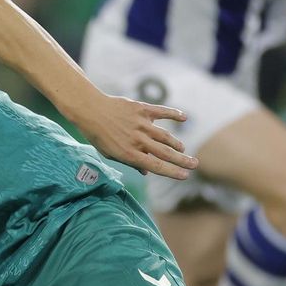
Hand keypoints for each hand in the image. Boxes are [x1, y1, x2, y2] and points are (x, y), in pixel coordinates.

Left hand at [70, 95, 198, 180]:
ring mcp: (141, 124)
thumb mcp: (111, 154)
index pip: (157, 166)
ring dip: (176, 143)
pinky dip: (173, 114)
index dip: (172, 172)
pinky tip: (184, 117)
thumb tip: (148, 172)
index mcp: (130, 154)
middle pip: (165, 153)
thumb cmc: (99, 135)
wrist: (90, 110)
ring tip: (183, 149)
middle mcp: (138, 140)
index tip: (185, 176)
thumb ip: (130, 162)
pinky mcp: (141, 109)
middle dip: (182, 160)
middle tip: (195, 164)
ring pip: (165, 136)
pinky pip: (161, 112)